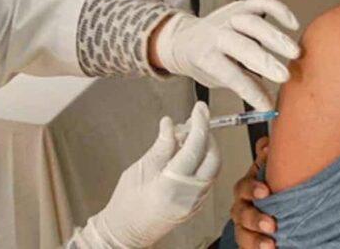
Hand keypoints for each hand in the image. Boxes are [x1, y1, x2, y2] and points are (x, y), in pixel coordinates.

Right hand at [76, 103, 220, 247]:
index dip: (199, 125)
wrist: (127, 231)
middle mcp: (189, 195)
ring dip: (206, 146)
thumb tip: (171, 123)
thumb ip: (160, 147)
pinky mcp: (197, 205)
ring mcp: (195, 203)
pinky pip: (208, 177)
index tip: (199, 108)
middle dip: (208, 134)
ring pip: (213, 167)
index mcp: (171, 185)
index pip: (194, 148)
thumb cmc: (127, 201)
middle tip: (196, 118)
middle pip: (212, 157)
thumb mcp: (140, 169)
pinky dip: (203, 160)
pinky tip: (188, 151)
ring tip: (188, 134)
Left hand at [153, 0, 299, 109]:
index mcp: (205, 56)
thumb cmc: (203, 61)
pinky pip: (261, 2)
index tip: (266, 104)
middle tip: (284, 76)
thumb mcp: (216, 78)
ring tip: (294, 53)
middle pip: (241, 46)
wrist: (184, 38)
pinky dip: (279, 10)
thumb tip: (268, 104)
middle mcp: (216, 35)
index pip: (229, 74)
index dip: (249, 90)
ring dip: (275, 37)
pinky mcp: (240, 6)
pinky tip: (293, 25)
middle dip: (264, 61)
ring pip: (252, 22)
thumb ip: (243, 86)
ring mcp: (228, 18)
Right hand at [231, 138, 276, 248]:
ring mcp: (245, 227)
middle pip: (242, 212)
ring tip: (270, 243)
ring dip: (255, 238)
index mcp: (248, 188)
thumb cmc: (271, 190)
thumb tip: (267, 143)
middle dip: (255, 218)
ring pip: (243, 233)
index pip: (244, 187)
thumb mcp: (270, 171)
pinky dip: (256, 248)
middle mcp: (243, 208)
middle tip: (270, 223)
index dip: (252, 188)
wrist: (275, 214)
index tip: (265, 191)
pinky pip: (247, 247)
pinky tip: (270, 248)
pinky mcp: (249, 242)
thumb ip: (268, 158)